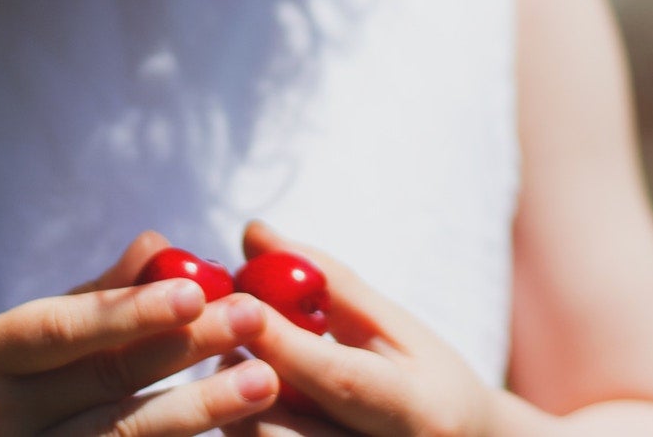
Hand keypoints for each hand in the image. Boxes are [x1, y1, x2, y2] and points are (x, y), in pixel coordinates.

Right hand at [0, 230, 280, 436]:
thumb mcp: (9, 336)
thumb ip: (88, 298)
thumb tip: (159, 245)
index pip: (60, 331)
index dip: (128, 312)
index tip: (195, 291)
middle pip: (102, 386)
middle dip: (184, 352)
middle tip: (252, 321)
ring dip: (195, 412)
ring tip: (261, 381)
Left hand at [226, 223, 495, 436]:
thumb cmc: (430, 380)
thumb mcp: (396, 326)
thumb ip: (328, 282)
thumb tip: (254, 234)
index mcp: (416, 413)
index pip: (338, 380)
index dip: (280, 340)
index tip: (237, 299)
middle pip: (287, 431)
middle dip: (242, 377)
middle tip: (222, 333)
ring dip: (235, 404)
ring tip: (235, 361)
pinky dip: (249, 422)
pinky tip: (249, 394)